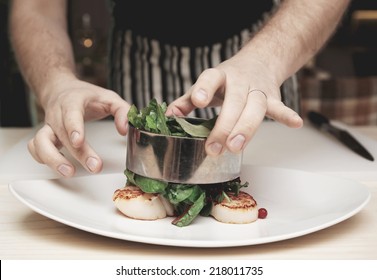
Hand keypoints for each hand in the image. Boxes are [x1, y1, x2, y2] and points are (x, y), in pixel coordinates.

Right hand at [28, 78, 129, 176]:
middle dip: (77, 153)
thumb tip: (124, 130)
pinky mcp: (44, 135)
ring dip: (53, 159)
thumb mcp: (110, 98)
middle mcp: (57, 113)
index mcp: (73, 101)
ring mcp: (48, 125)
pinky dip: (42, 158)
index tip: (79, 141)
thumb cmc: (87, 96)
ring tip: (70, 172)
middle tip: (94, 166)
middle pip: (62, 134)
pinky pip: (35, 147)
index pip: (71, 114)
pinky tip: (58, 167)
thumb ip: (122, 111)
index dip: (73, 128)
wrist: (61, 89)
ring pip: (40, 142)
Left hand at [166, 55, 302, 155]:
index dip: (204, 89)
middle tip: (214, 148)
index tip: (198, 102)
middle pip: (234, 101)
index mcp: (219, 76)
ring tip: (237, 147)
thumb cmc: (226, 80)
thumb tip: (168, 116)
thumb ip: (186, 101)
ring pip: (256, 107)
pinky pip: (279, 107)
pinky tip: (295, 123)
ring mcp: (257, 89)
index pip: (210, 78)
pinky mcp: (272, 97)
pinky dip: (286, 115)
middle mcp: (239, 80)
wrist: (258, 61)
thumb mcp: (205, 85)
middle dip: (225, 125)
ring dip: (246, 128)